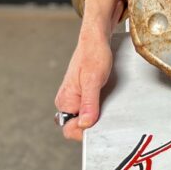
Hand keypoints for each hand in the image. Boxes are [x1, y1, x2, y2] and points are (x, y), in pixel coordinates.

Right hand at [54, 26, 113, 141]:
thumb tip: (85, 124)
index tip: (100, 120)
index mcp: (64, 101)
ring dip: (97, 113)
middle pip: (78, 126)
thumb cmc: (94, 54)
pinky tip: (105, 96)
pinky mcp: (81, 94)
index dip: (86, 130)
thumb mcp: (93, 80)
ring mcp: (73, 98)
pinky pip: (89, 109)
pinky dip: (98, 107)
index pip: (70, 130)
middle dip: (93, 122)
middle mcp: (66, 101)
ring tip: (105, 98)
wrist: (96, 40)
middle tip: (105, 106)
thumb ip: (89, 103)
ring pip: (85, 118)